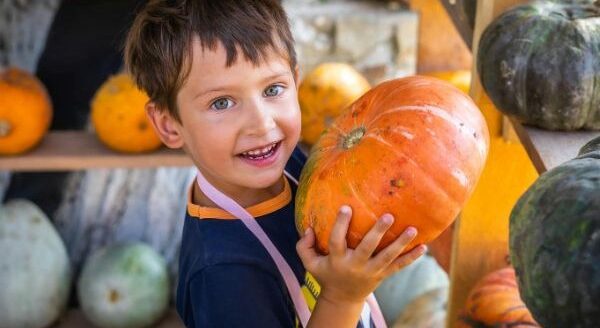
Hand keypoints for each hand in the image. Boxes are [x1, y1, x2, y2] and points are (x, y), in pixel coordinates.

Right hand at [296, 205, 426, 305]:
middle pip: (367, 248)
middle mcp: (356, 265)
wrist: (343, 299)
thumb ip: (304, 246)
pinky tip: (424, 247)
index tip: (346, 207)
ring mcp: (372, 271)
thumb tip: (308, 229)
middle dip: (378, 232)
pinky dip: (412, 258)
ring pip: (388, 257)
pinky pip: (399, 266)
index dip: (341, 225)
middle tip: (388, 216)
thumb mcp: (310, 264)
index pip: (337, 241)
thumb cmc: (326, 274)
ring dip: (401, 243)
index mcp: (337, 260)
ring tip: (413, 229)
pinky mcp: (383, 275)